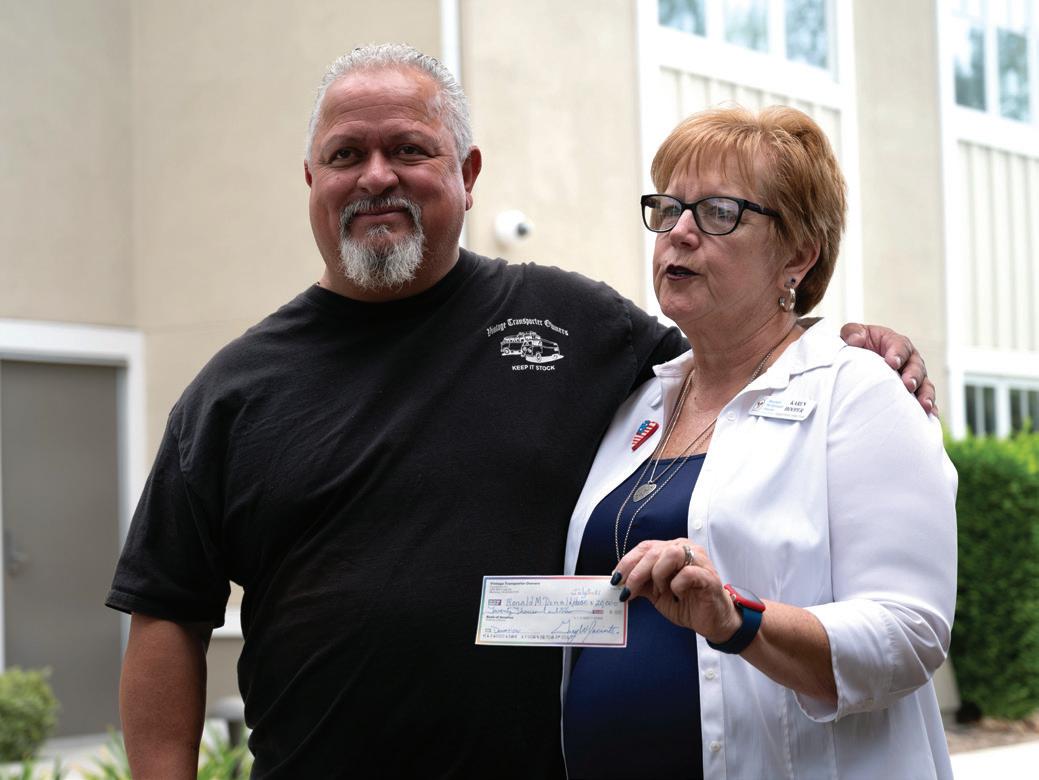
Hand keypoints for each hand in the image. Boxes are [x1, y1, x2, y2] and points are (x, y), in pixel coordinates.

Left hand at [613, 539, 740, 643]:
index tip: (615, 579)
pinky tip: (677, 595)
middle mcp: (685, 549)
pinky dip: (676, 585)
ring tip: (659, 592)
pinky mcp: (709, 577)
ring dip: (658, 575)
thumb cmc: (685, 602)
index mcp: (671, 549)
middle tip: (629, 591)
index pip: (644, 547)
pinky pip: (688, 573)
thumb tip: (617, 582)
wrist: (710, 621)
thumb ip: (640, 583)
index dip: (627, 562)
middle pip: (654, 551)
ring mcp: (699, 561)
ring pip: (671, 555)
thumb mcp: (655, 592)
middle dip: (636, 573)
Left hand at [839, 323, 936, 414]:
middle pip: (916, 367)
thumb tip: (856, 340)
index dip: (897, 353)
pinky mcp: (914, 393)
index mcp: (895, 343)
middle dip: (913, 376)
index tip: (891, 362)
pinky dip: (930, 408)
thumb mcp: (853, 334)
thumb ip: (852, 332)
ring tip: (924, 405)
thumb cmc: (858, 346)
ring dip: (926, 394)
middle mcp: (909, 360)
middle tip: (908, 385)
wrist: (859, 363)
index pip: (900, 346)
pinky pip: (925, 400)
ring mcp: (914, 377)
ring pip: (925, 385)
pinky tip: (930, 416)